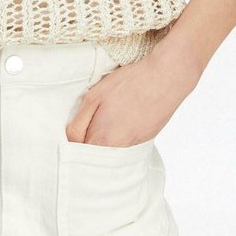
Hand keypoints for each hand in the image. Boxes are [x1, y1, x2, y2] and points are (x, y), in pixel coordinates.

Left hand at [65, 41, 201, 145]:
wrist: (166, 78)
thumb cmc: (130, 83)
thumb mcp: (94, 96)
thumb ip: (79, 121)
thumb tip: (70, 138)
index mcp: (103, 139)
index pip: (78, 155)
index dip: (71, 145)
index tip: (69, 136)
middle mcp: (119, 148)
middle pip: (95, 157)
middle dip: (86, 146)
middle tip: (82, 129)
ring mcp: (135, 145)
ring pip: (111, 152)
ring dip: (104, 142)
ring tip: (104, 122)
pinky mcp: (146, 139)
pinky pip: (126, 146)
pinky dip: (119, 137)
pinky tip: (120, 120)